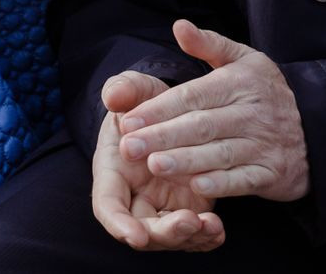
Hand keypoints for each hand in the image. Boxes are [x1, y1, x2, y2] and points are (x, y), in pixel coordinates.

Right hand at [92, 71, 226, 251]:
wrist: (171, 114)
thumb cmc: (146, 104)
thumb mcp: (136, 89)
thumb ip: (124, 88)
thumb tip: (113, 96)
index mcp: (113, 172)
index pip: (108, 206)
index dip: (118, 224)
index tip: (136, 235)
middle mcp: (136, 196)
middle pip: (143, 230)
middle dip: (164, 233)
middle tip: (188, 221)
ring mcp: (163, 206)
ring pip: (171, 237)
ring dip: (190, 237)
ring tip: (211, 225)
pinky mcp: (188, 208)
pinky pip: (195, 234)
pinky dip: (205, 237)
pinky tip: (217, 230)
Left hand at [114, 20, 309, 203]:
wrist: (318, 126)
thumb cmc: (266, 92)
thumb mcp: (244, 60)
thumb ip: (209, 44)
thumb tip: (179, 26)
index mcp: (239, 82)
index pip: (192, 96)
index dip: (159, 109)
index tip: (128, 120)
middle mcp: (252, 113)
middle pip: (201, 125)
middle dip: (162, 136)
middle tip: (128, 147)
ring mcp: (264, 144)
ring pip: (219, 154)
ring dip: (186, 161)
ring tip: (154, 165)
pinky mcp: (274, 173)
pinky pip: (244, 180)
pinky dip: (221, 184)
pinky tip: (196, 187)